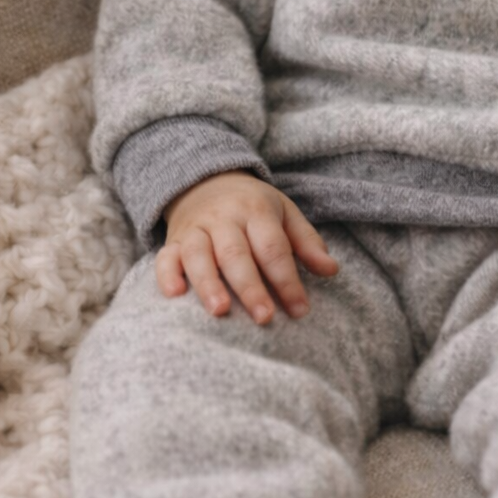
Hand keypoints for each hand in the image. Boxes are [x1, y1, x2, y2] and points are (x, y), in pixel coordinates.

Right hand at [155, 169, 339, 323]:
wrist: (207, 180)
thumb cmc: (253, 206)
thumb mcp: (284, 213)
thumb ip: (306, 242)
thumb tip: (331, 270)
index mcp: (256, 210)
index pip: (273, 247)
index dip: (287, 279)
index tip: (300, 309)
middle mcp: (224, 218)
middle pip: (236, 253)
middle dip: (250, 287)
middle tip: (265, 317)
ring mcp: (196, 228)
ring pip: (199, 255)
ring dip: (209, 283)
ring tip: (220, 311)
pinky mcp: (174, 241)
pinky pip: (166, 257)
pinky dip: (168, 275)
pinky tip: (175, 295)